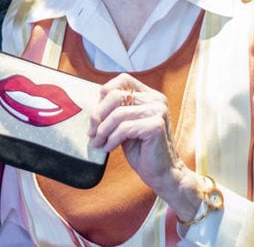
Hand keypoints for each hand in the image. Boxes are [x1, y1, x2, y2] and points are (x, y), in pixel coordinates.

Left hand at [88, 73, 179, 192]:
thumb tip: (92, 104)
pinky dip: (112, 139)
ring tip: (98, 142)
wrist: (162, 174)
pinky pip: (124, 128)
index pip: (124, 79)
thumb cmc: (142, 150)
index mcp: (150, 95)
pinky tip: (109, 148)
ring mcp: (158, 111)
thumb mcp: (125, 124)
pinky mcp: (156, 125)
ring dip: (103, 130)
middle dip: (98, 115)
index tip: (96, 113)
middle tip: (91, 132)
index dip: (106, 91)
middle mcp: (156, 100)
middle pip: (116, 96)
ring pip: (118, 114)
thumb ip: (116, 110)